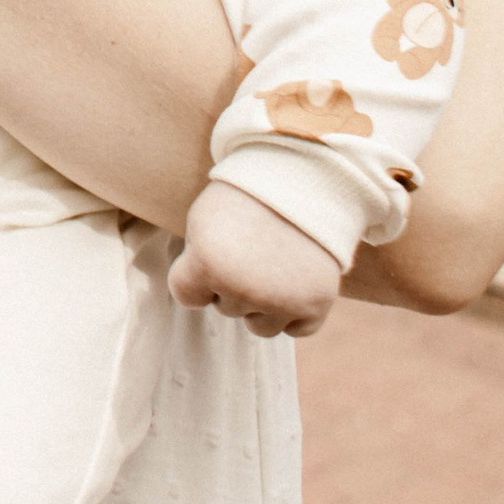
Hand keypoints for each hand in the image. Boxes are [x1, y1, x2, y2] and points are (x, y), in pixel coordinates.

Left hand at [168, 182, 342, 337]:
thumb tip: (201, 297)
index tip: (212, 252)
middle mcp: (244, 288)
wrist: (306, 175)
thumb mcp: (202, 219)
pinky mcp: (317, 304)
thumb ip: (195, 261)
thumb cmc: (247, 195)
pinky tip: (297, 279)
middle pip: (225, 308)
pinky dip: (297, 311)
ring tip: (273, 263)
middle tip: (252, 246)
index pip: (186, 295)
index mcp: (208, 262)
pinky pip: (297, 328)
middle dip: (233, 283)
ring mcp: (283, 300)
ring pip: (260, 326)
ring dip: (262, 303)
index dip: (197, 273)